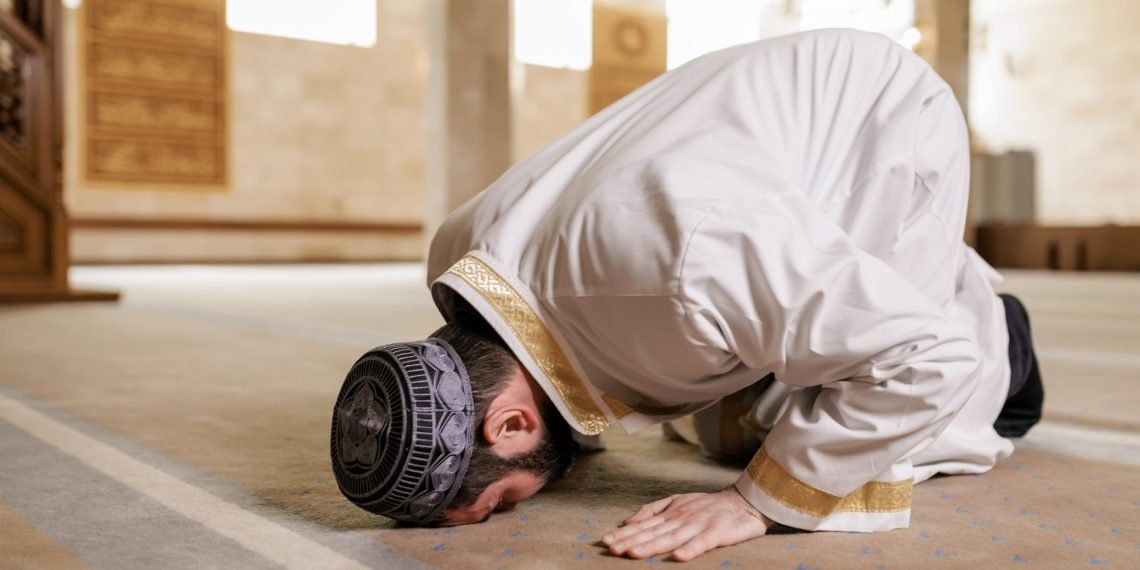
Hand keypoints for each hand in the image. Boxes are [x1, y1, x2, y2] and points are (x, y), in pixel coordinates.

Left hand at [601, 486, 773, 561]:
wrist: (743, 501)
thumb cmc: (708, 505)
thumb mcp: (677, 501)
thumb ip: (653, 510)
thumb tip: (628, 520)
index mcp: (670, 513)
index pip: (643, 525)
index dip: (624, 533)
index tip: (606, 541)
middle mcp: (680, 518)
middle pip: (652, 532)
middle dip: (631, 541)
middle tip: (612, 548)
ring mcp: (698, 525)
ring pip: (671, 537)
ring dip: (652, 546)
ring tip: (634, 554)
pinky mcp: (716, 532)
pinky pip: (701, 543)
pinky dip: (690, 550)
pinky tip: (677, 558)